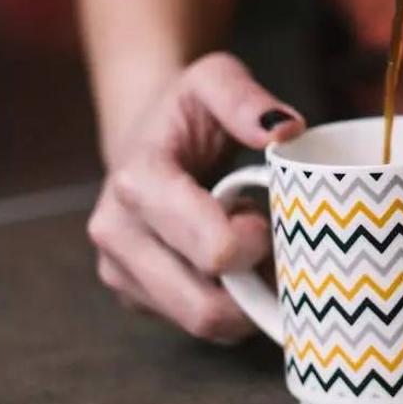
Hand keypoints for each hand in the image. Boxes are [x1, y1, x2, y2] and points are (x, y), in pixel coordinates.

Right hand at [86, 52, 303, 341]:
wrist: (145, 135)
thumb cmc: (187, 110)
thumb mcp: (215, 78)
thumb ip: (246, 98)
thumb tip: (285, 130)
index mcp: (138, 183)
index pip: (211, 250)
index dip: (255, 243)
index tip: (266, 214)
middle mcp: (117, 235)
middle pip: (206, 306)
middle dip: (254, 284)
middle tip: (272, 242)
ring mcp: (120, 273)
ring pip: (204, 323)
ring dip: (245, 298)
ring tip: (255, 252)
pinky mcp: (134, 296)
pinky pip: (197, 325)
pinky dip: (231, 306)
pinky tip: (238, 267)